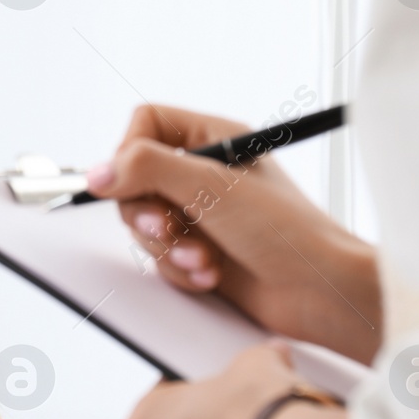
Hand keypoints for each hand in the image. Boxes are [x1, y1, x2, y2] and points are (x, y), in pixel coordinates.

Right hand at [88, 104, 382, 361]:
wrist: (322, 292)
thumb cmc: (287, 231)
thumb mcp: (211, 187)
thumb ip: (147, 170)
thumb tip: (97, 172)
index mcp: (214, 139)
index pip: (146, 125)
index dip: (129, 153)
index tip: (128, 181)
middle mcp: (204, 173)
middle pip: (135, 181)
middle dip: (148, 214)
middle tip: (168, 229)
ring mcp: (201, 214)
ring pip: (144, 224)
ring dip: (169, 249)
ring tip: (204, 259)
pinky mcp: (200, 251)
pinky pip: (161, 257)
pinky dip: (181, 270)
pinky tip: (211, 275)